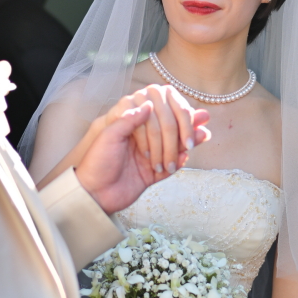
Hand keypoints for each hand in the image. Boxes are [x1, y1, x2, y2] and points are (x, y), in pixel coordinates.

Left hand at [74, 90, 210, 214]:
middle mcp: (141, 141)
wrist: (93, 194)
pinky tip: (189, 154)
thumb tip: (148, 104)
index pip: (156, 115)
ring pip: (173, 148)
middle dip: (186, 125)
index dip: (171, 114)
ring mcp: (148, 158)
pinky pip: (171, 167)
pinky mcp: (151, 176)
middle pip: (169, 130)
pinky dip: (181, 161)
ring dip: (188, 141)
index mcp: (130, 128)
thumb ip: (129, 119)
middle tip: (203, 119)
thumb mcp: (109, 136)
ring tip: (205, 134)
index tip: (185, 110)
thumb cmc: (96, 162)